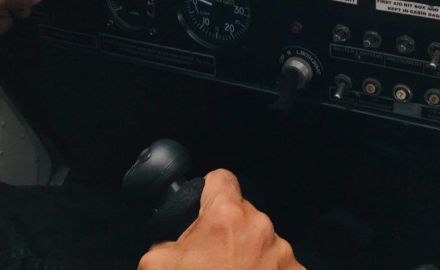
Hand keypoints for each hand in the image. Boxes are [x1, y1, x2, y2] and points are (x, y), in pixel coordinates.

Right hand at [138, 169, 302, 269]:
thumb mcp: (157, 265)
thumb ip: (163, 244)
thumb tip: (169, 246)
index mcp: (226, 216)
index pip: (220, 178)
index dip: (208, 190)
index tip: (204, 202)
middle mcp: (260, 227)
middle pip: (242, 214)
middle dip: (228, 232)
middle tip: (211, 259)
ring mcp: (282, 252)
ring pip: (262, 240)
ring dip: (249, 254)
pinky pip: (279, 264)